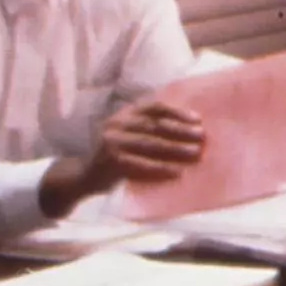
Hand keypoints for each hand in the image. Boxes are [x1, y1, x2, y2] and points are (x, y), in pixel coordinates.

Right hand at [38, 98, 206, 212]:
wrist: (83, 177)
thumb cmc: (116, 156)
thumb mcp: (129, 136)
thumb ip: (150, 129)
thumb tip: (191, 128)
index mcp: (124, 114)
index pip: (154, 107)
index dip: (178, 113)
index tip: (198, 120)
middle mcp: (116, 124)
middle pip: (155, 125)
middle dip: (182, 131)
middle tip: (202, 138)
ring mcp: (111, 142)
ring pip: (150, 144)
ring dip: (176, 149)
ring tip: (195, 154)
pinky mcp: (110, 162)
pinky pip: (141, 165)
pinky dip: (161, 169)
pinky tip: (177, 172)